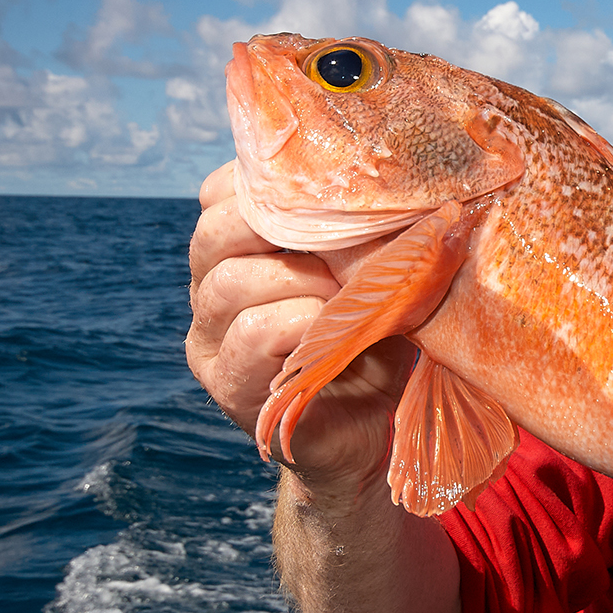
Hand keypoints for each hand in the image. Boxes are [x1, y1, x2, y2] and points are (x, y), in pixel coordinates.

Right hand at [184, 160, 410, 503]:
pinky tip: (337, 328)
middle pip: (214, 231)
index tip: (326, 189)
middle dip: (281, 226)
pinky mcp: (228, 385)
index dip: (265, 183)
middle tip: (342, 241)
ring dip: (299, 279)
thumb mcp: (371, 272)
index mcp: (236, 253)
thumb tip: (404, 182)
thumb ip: (361, 230)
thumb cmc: (377, 340)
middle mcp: (209, 291)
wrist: (377, 430)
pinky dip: (301, 321)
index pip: (217, 195)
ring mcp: (210, 342)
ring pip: (230, 282)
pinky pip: (254, 334)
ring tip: (347, 293)